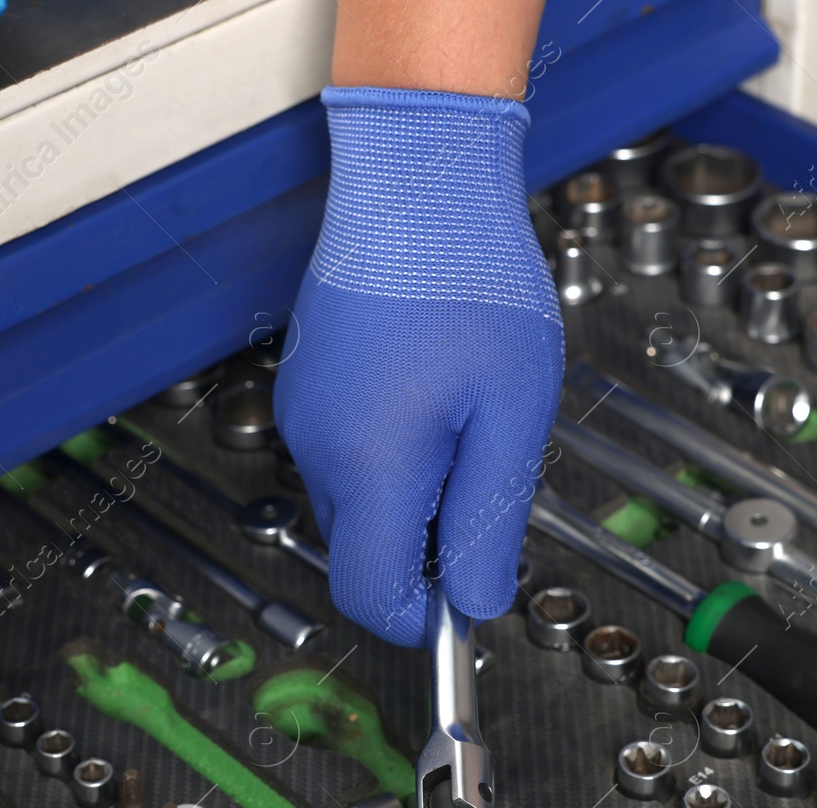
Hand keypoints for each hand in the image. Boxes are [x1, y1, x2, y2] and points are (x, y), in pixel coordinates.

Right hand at [275, 88, 563, 646]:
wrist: (416, 178)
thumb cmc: (471, 278)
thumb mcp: (512, 415)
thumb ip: (489, 521)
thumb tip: (475, 605)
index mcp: (371, 464)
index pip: (371, 595)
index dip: (421, 620)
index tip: (466, 606)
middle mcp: (320, 446)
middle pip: (367, 550)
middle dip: (428, 547)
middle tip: (489, 482)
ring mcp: (305, 413)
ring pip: (359, 502)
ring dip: (415, 494)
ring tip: (467, 419)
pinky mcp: (306, 385)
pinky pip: (348, 452)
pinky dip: (392, 452)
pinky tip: (434, 393)